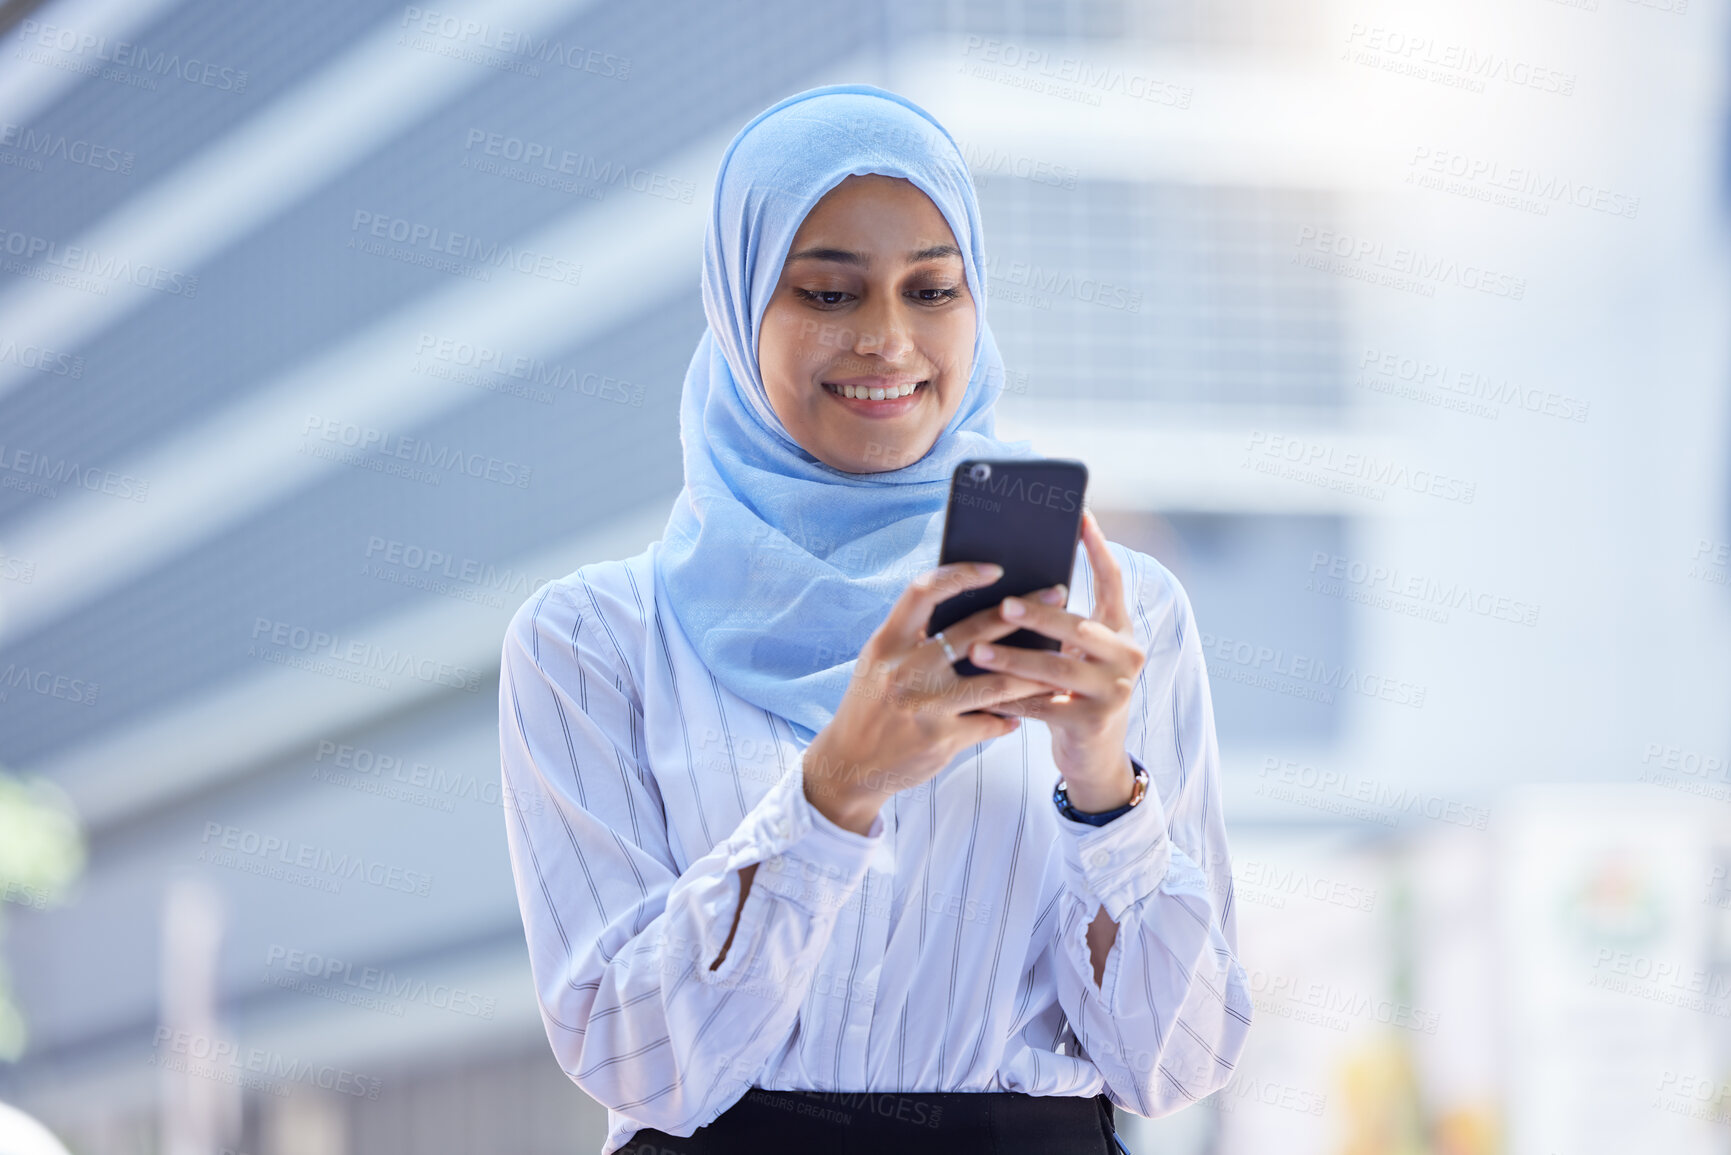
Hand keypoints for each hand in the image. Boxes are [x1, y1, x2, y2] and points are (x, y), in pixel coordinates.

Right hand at [802, 561, 1064, 833]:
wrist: (850, 766)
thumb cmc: (872, 705)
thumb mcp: (879, 664)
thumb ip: (914, 638)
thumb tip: (973, 608)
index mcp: (886, 643)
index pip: (923, 592)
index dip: (960, 575)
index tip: (995, 569)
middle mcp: (904, 670)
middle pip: (974, 631)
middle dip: (1022, 611)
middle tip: (1057, 596)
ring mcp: (925, 706)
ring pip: (996, 682)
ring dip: (1033, 673)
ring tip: (1058, 665)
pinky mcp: (941, 739)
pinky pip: (991, 722)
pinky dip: (1010, 718)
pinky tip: (1021, 714)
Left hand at [968, 510, 1147, 811]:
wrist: (1096, 759)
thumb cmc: (1073, 693)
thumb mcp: (1076, 655)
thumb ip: (1058, 624)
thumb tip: (1008, 583)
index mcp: (1120, 631)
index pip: (1112, 581)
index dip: (1098, 547)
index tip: (1079, 515)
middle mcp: (1126, 655)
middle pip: (1079, 627)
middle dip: (1038, 615)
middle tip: (1003, 604)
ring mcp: (1114, 690)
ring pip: (1056, 669)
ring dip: (1012, 659)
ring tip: (976, 650)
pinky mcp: (1094, 723)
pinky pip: (1042, 706)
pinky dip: (1008, 699)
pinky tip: (979, 693)